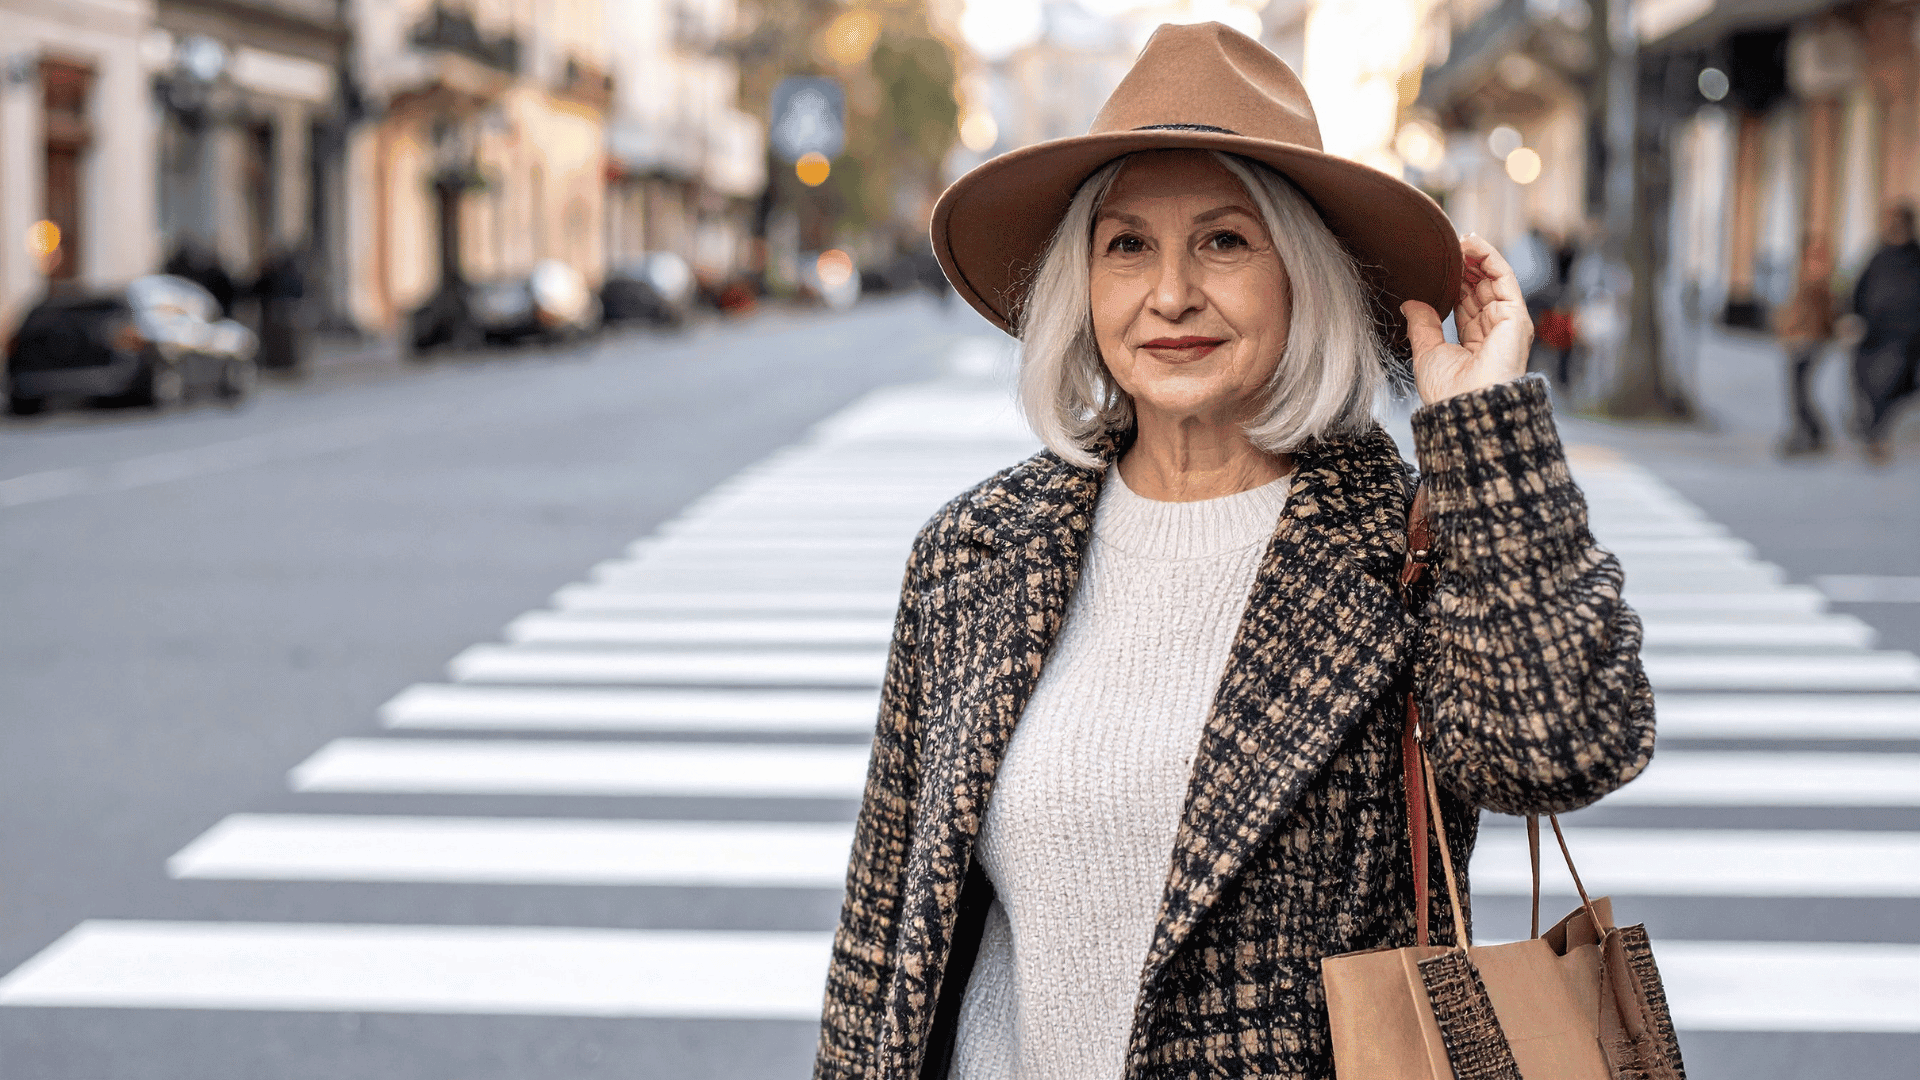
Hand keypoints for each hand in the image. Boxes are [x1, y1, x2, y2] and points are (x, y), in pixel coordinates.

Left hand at [1401, 234, 1533, 405]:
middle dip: (1466, 267)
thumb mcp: (1427, 352)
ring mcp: (1508, 323)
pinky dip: (1490, 257)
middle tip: (1448, 247)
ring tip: (1457, 240)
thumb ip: (1422, 325)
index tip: (1440, 266)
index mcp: (1476, 343)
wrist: (1464, 407)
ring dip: (1477, 257)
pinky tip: (1472, 244)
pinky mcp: (1516, 316)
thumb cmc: (1446, 390)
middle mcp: (1495, 332)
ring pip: (1494, 280)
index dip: (1455, 283)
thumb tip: (1410, 304)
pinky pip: (1505, 278)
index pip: (1467, 304)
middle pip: (1482, 289)